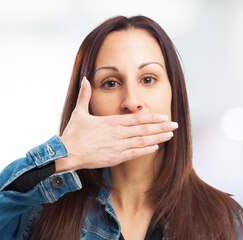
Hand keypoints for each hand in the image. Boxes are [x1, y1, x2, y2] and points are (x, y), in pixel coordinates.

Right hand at [58, 77, 177, 170]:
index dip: (152, 117)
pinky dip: (145, 150)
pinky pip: (134, 153)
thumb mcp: (79, 111)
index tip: (164, 116)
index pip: (136, 118)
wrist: (67, 152)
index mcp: (111, 122)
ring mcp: (118, 146)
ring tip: (170, 135)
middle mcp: (118, 133)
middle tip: (175, 124)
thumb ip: (84, 95)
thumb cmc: (73, 133)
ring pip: (142, 141)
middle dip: (161, 127)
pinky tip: (156, 147)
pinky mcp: (115, 157)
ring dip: (157, 138)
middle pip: (144, 129)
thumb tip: (84, 78)